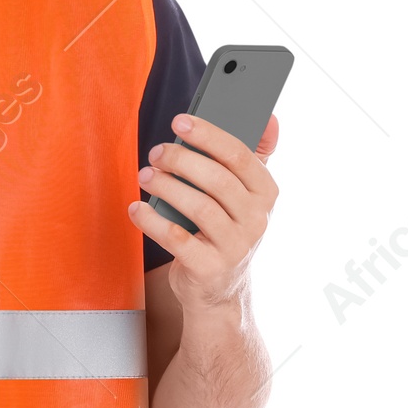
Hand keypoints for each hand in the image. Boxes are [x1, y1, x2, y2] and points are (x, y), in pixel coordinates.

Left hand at [129, 112, 279, 312]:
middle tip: (156, 153)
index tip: (179, 121)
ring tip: (146, 176)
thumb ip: (254, 157)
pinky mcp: (209, 268)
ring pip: (199, 208)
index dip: (208, 135)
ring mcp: (235, 246)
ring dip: (167, 187)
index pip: (240, 156)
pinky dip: (153, 221)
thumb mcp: (245, 195)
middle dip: (181, 160)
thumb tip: (270, 119)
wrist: (218, 288)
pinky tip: (138, 208)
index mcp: (266, 193)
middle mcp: (257, 220)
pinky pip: (178, 240)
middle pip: (217, 180)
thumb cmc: (225, 228)